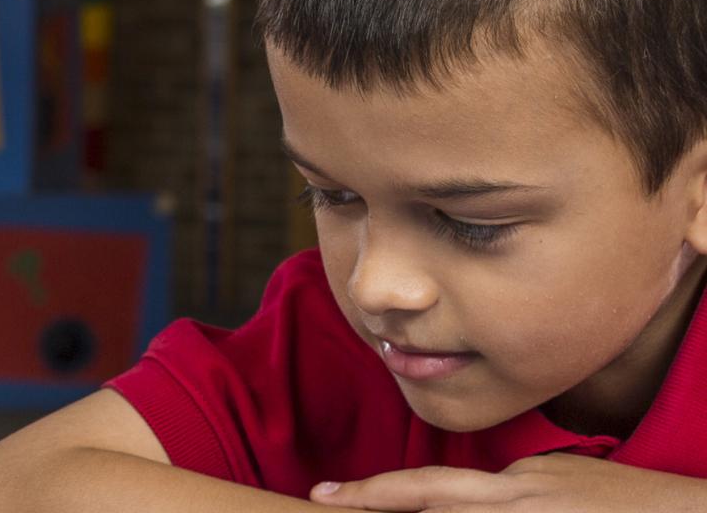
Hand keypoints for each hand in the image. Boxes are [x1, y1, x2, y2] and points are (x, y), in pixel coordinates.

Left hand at [309, 454, 706, 511]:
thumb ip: (514, 490)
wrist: (692, 511)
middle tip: (324, 505)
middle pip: (429, 509)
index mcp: (511, 488)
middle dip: (376, 507)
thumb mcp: (563, 482)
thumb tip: (474, 498)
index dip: (371, 495)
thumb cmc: (633, 504)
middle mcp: (514, 505)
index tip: (323, 497)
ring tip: (355, 509)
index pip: (425, 490)